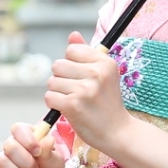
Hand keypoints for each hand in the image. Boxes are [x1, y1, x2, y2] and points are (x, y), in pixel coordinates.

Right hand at [0, 121, 65, 167]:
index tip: (37, 152)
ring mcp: (3, 161)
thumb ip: (50, 154)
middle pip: (9, 145)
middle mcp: (13, 147)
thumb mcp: (56, 167)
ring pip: (1, 160)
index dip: (27, 139)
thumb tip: (48, 139)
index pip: (19, 128)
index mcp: (28, 138)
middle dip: (24, 160)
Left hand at [47, 34, 167, 167]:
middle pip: (58, 65)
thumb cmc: (107, 102)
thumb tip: (73, 35)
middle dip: (62, 78)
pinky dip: (54, 104)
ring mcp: (85, 89)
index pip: (71, 50)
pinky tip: (68, 109)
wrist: (118, 132)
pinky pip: (49, 97)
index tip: (82, 77)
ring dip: (58, 92)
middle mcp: (96, 73)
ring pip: (52, 82)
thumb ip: (86, 53)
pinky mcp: (73, 105)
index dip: (71, 64)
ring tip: (74, 101)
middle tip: (77, 91)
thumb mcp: (103, 75)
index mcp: (105, 62)